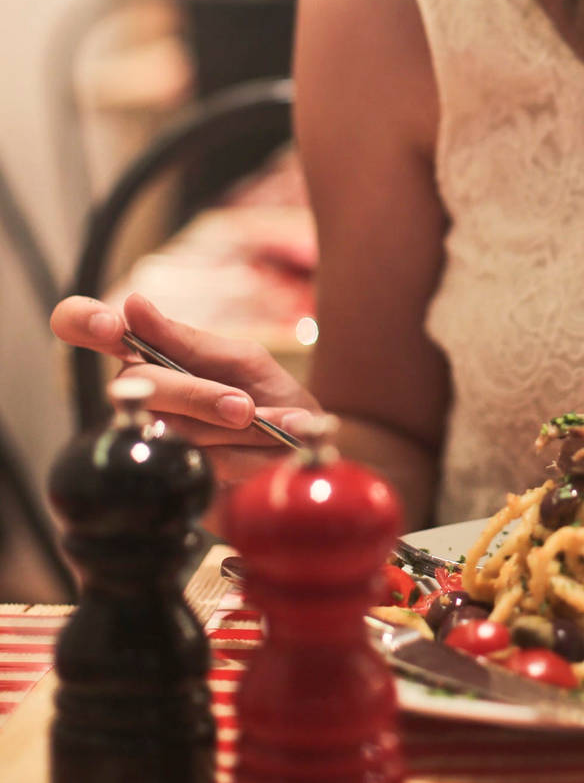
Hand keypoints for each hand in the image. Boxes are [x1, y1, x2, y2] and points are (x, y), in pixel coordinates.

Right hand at [51, 289, 321, 493]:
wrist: (302, 451)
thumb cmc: (267, 395)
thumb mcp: (241, 359)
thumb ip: (188, 341)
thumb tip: (133, 305)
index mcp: (149, 353)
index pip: (83, 325)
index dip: (82, 321)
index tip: (111, 325)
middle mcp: (138, 392)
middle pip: (140, 384)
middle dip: (199, 396)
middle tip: (244, 407)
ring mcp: (148, 435)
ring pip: (172, 428)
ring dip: (230, 431)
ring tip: (264, 427)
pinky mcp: (165, 478)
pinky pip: (191, 463)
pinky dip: (237, 457)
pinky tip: (256, 453)